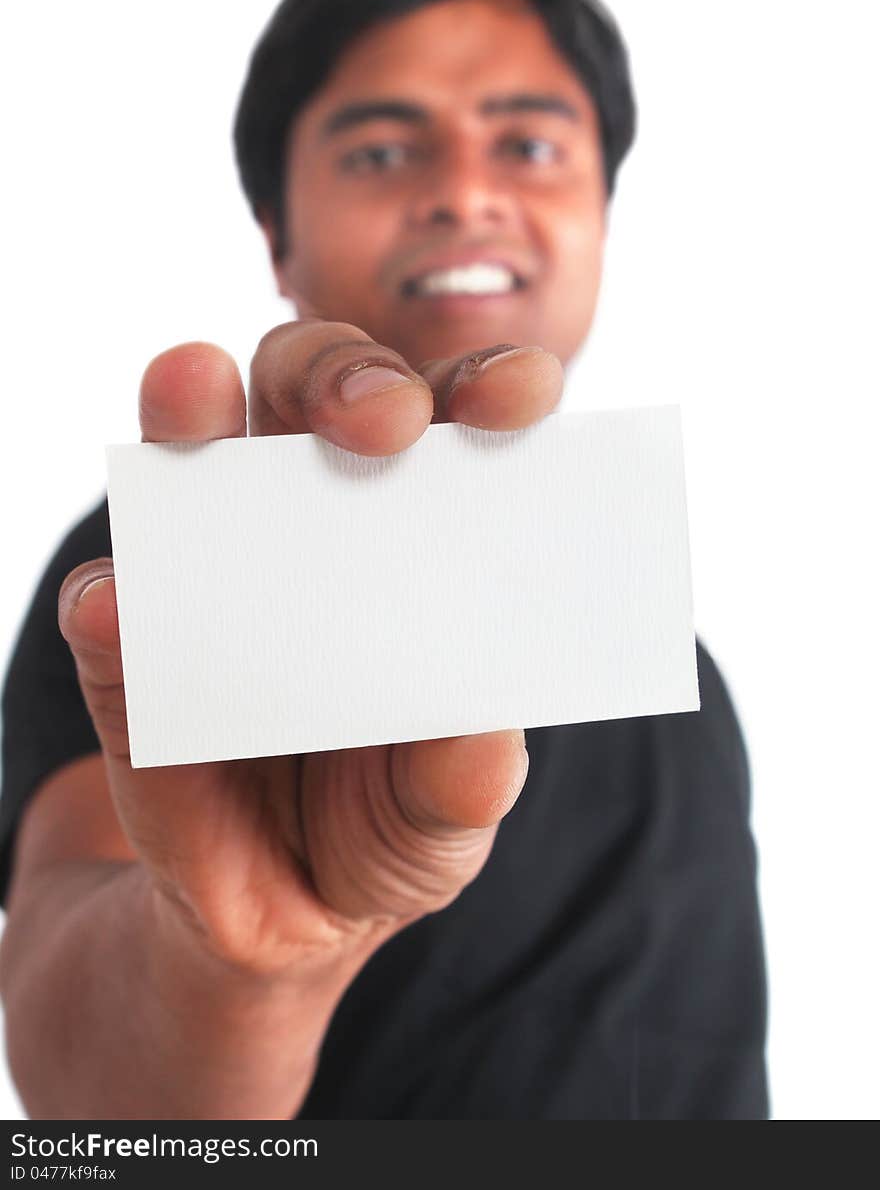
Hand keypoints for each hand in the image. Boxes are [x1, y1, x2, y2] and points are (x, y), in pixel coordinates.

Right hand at [57, 323, 563, 980]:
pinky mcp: (128, 651)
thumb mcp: (445, 819)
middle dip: (346, 375)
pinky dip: (109, 600)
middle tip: (382, 418)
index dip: (489, 386)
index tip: (518, 397)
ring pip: (195, 445)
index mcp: (422, 532)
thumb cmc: (390, 823)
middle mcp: (316, 514)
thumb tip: (478, 743)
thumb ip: (464, 785)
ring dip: (193, 411)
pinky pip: (108, 610)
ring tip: (195, 392)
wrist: (277, 913)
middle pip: (319, 387)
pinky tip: (114, 604)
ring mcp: (212, 568)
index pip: (458, 423)